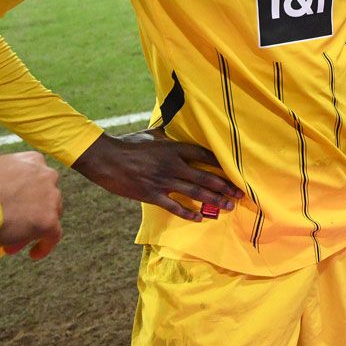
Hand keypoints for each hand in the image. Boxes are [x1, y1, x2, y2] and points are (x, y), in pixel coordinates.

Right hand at [0, 151, 62, 258]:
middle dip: (30, 213)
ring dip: (32, 230)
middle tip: (13, 227)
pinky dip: (44, 245)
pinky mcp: (49, 221)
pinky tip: (34, 253)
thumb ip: (5, 179)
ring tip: (13, 243)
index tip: (15, 207)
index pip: (37, 180)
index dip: (27, 196)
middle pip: (45, 198)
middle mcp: (46, 175)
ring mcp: (50, 198)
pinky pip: (53, 236)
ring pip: (49, 217)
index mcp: (33, 160)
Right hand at [71, 129, 243, 221]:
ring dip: (214, 200)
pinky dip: (188, 213)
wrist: (106, 158)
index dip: (221, 163)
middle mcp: (173, 165)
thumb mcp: (151, 134)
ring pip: (195, 193)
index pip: (204, 155)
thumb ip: (167, 134)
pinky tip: (199, 218)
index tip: (235, 170)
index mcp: (174, 148)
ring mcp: (163, 181)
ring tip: (228, 206)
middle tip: (240, 194)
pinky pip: (174, 206)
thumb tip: (176, 127)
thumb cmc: (128, 144)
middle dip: (225, 186)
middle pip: (205, 176)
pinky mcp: (152, 195)